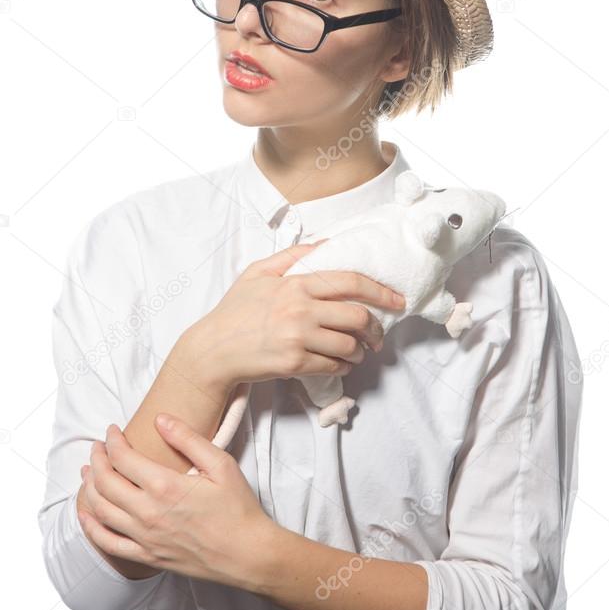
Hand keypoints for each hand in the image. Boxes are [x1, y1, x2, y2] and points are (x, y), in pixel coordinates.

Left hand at [78, 417, 274, 587]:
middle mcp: (148, 513)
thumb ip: (188, 439)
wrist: (247, 553)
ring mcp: (145, 538)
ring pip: (101, 510)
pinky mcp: (147, 557)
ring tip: (88, 472)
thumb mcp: (221, 464)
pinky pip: (108, 543)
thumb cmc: (238, 508)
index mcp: (165, 486)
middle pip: (105, 482)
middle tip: (98, 447)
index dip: (112, 441)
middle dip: (96, 459)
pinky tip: (86, 513)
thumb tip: (160, 419)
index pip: (123, 458)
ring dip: (89, 487)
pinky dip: (91, 526)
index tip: (112, 430)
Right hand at [180, 241, 405, 388]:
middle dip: (376, 328)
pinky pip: (334, 366)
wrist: (212, 350)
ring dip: (361, 351)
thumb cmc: (235, 311)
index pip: (350, 282)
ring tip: (358, 351)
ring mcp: (298, 338)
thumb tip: (327, 242)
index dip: (380, 291)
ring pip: (349, 345)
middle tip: (378, 335)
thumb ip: (292, 256)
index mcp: (295, 284)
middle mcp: (299, 309)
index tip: (396, 300)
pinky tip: (341, 364)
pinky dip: (344, 366)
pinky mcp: (294, 364)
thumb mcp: (258, 272)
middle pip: (357, 316)